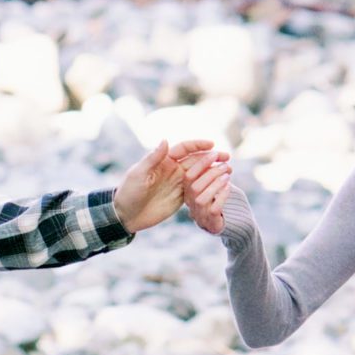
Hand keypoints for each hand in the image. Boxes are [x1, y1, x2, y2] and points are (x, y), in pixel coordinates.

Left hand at [113, 140, 227, 234]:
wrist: (127, 215)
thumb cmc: (129, 192)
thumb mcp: (139, 174)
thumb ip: (153, 158)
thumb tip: (165, 139)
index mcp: (163, 161)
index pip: (184, 148)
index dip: (198, 145)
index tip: (212, 144)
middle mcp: (173, 169)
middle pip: (196, 160)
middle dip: (212, 156)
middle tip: (227, 157)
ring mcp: (178, 183)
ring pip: (200, 173)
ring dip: (213, 170)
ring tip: (228, 170)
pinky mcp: (181, 197)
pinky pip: (198, 188)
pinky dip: (209, 185)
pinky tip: (220, 185)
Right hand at [181, 153, 234, 236]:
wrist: (222, 222)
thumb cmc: (215, 199)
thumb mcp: (211, 183)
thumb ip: (211, 172)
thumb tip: (221, 157)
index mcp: (187, 191)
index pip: (188, 176)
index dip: (200, 164)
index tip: (214, 154)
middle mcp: (190, 203)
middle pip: (194, 186)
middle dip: (210, 173)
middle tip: (225, 165)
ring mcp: (199, 213)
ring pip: (201, 198)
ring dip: (215, 184)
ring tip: (227, 174)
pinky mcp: (210, 222)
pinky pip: (213, 208)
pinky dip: (222, 196)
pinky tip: (229, 187)